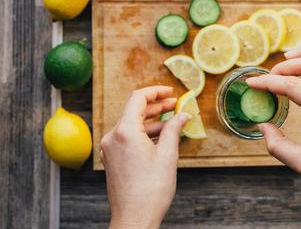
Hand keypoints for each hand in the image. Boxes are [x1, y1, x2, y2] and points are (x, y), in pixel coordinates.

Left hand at [100, 86, 189, 228]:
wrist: (134, 219)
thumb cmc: (151, 190)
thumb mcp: (168, 155)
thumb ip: (174, 129)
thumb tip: (183, 115)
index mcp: (125, 132)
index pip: (138, 98)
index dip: (156, 92)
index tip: (171, 92)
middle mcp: (113, 137)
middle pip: (134, 110)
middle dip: (156, 106)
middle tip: (175, 104)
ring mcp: (111, 148)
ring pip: (132, 124)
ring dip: (151, 120)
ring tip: (172, 121)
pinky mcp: (112, 158)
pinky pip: (128, 137)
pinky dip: (144, 133)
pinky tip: (161, 136)